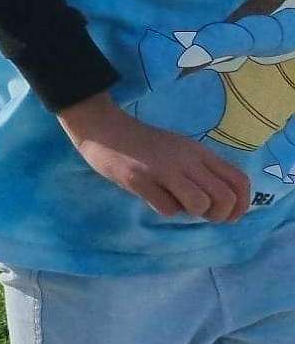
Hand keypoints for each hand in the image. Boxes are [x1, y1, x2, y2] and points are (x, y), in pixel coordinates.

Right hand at [59, 94, 251, 222]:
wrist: (102, 128)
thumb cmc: (143, 144)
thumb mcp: (179, 150)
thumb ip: (199, 170)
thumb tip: (218, 203)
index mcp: (199, 152)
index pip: (239, 181)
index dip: (241, 205)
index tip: (229, 215)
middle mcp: (186, 159)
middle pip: (224, 197)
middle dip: (218, 215)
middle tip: (202, 214)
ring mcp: (163, 168)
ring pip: (199, 204)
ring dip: (191, 213)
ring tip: (177, 204)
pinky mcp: (139, 178)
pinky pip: (166, 208)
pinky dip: (163, 209)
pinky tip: (151, 196)